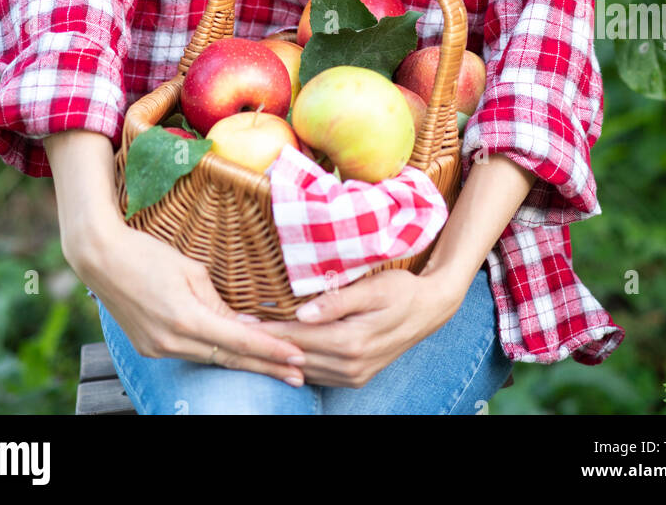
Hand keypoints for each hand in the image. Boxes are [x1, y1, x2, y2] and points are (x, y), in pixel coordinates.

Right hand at [69, 217, 309, 385]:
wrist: (100, 258)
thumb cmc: (148, 253)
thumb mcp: (191, 270)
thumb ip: (218, 303)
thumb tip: (244, 327)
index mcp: (185, 318)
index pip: (239, 341)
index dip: (271, 351)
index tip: (298, 358)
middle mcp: (171, 341)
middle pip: (228, 359)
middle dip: (266, 368)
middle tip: (300, 376)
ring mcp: (157, 348)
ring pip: (210, 358)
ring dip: (243, 363)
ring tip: (277, 367)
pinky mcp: (149, 348)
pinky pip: (190, 353)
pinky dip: (215, 353)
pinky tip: (236, 354)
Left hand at [256, 268, 461, 387]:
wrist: (431, 310)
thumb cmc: (401, 289)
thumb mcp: (372, 287)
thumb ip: (337, 300)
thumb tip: (304, 312)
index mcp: (351, 341)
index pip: (298, 336)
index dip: (268, 328)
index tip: (241, 318)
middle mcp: (351, 365)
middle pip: (296, 355)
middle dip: (266, 344)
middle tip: (234, 329)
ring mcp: (354, 376)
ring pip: (304, 369)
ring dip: (278, 356)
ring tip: (250, 340)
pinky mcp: (356, 377)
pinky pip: (317, 374)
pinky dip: (297, 363)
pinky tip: (280, 351)